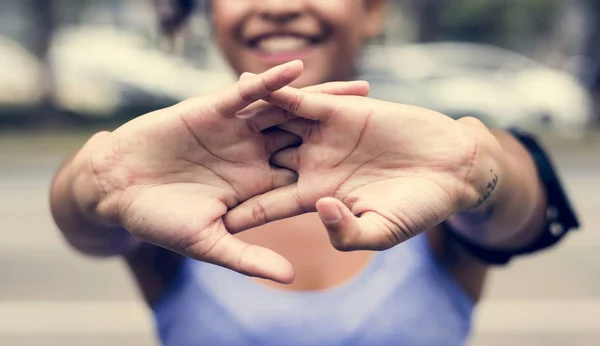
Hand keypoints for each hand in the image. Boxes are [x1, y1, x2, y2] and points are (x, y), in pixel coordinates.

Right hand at [70, 61, 369, 282]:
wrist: (119, 187)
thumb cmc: (160, 220)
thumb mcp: (208, 242)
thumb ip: (248, 257)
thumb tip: (291, 276)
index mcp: (258, 186)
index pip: (309, 178)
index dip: (344, 176)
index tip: (380, 175)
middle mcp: (254, 155)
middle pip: (311, 140)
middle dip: (347, 132)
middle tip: (388, 125)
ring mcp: (237, 132)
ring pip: (288, 111)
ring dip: (323, 99)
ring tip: (362, 90)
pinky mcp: (214, 110)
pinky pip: (248, 93)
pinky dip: (271, 83)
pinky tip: (298, 72)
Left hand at [225, 90, 500, 250]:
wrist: (450, 168)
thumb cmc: (418, 208)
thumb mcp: (381, 232)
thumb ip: (347, 232)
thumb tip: (321, 209)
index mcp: (317, 197)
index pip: (268, 205)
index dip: (240, 212)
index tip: (207, 219)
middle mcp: (312, 164)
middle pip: (259, 163)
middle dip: (227, 163)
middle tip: (188, 164)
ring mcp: (322, 136)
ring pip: (272, 126)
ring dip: (240, 122)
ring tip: (203, 118)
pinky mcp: (337, 110)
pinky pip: (298, 98)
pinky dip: (274, 92)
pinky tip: (244, 86)